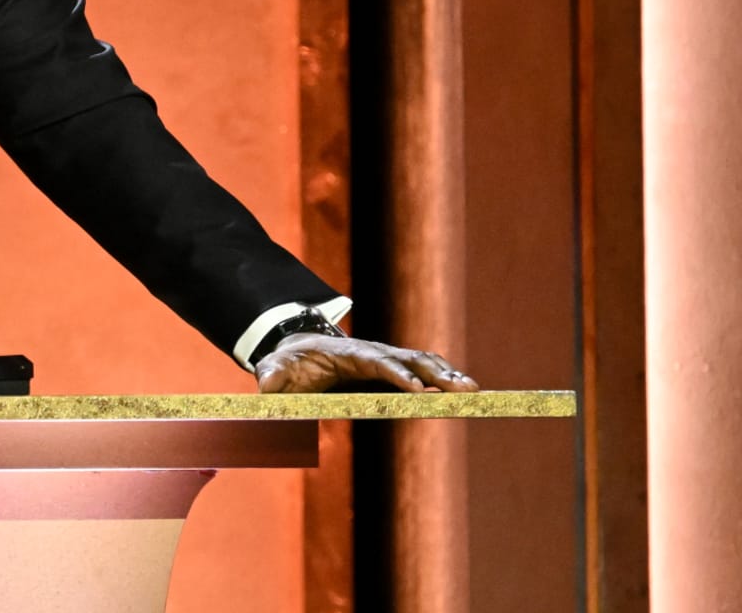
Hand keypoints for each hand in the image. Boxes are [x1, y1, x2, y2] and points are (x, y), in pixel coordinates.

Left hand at [255, 332, 478, 393]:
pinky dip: (443, 376)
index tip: (415, 390)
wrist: (297, 349)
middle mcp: (372, 352)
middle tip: (462, 389)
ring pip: (421, 362)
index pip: (376, 361)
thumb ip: (271, 378)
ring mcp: (385, 358)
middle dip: (436, 373)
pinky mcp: (392, 368)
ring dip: (447, 374)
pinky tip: (464, 390)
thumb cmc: (288, 363)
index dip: (396, 374)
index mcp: (347, 353)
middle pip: (408, 359)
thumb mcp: (274, 370)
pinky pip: (421, 370)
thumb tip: (267, 392)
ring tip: (474, 391)